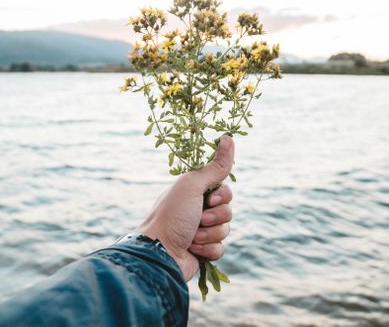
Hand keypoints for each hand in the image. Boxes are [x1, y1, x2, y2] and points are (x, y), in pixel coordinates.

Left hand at [136, 135, 234, 280]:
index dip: (221, 196)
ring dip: (210, 234)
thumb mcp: (193, 185)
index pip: (224, 190)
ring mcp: (201, 231)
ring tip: (192, 236)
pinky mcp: (203, 251)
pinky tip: (193, 249)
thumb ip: (215, 166)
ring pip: (226, 230)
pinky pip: (220, 248)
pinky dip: (208, 249)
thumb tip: (229, 137)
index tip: (209, 199)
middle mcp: (198, 210)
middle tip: (199, 218)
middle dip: (216, 216)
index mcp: (194, 192)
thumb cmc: (172, 214)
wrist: (159, 252)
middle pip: (228, 210)